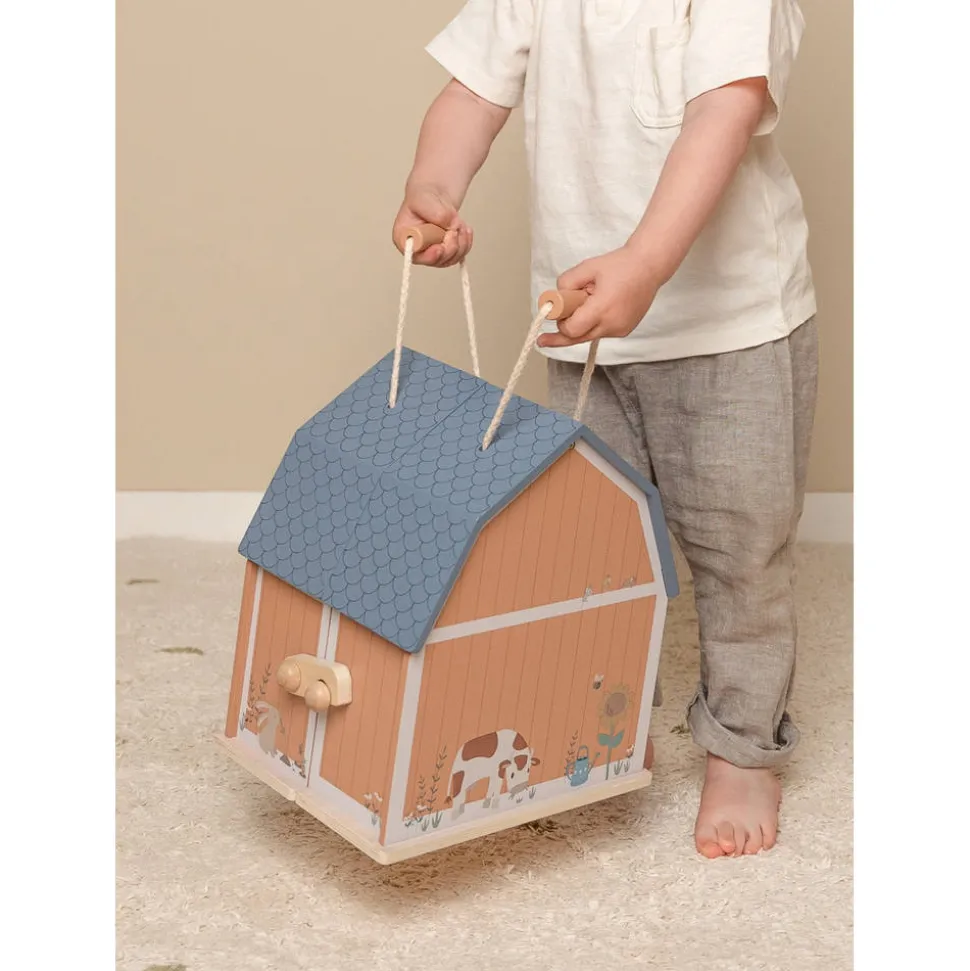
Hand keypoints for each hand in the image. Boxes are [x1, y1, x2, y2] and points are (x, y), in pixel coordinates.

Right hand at [392, 183, 473, 267]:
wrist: (434, 195)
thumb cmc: (423, 197)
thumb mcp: (424, 199)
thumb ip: (436, 213)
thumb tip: (450, 225)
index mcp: (404, 239)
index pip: (415, 256)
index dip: (429, 256)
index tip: (440, 248)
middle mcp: (418, 250)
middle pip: (436, 261)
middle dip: (449, 246)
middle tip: (453, 229)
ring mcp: (433, 253)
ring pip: (451, 259)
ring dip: (460, 241)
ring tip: (458, 223)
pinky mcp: (446, 253)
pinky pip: (460, 254)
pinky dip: (465, 242)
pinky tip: (463, 229)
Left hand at [537, 244, 663, 348]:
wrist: (649, 267)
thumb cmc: (619, 265)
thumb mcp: (587, 267)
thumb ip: (566, 283)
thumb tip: (557, 300)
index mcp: (602, 309)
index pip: (571, 329)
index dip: (561, 323)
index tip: (556, 315)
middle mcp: (612, 325)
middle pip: (577, 339)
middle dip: (563, 335)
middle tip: (541, 341)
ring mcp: (620, 330)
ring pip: (589, 335)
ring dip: (582, 324)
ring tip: (592, 300)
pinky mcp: (624, 331)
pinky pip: (601, 332)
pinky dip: (594, 323)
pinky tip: (602, 305)